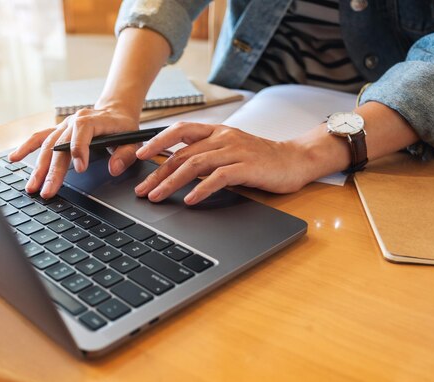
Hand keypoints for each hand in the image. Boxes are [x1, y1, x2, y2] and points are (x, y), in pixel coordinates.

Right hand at [8, 108, 138, 198]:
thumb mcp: (133, 139)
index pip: (82, 133)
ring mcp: (63, 126)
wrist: (114, 110)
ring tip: (32, 187)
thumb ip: (126, 154)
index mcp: (92, 120)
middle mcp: (73, 121)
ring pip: (47, 146)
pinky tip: (13, 159)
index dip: (79, 150)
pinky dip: (25, 148)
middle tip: (47, 191)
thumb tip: (114, 169)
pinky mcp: (57, 132)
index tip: (79, 169)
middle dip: (53, 171)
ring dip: (38, 168)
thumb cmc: (123, 126)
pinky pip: (39, 138)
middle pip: (59, 146)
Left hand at [134, 122, 310, 204]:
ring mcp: (235, 150)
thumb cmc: (259, 158)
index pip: (180, 130)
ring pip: (195, 164)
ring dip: (172, 182)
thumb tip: (174, 168)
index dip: (157, 141)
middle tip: (142, 189)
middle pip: (182, 153)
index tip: (139, 155)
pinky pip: (219, 177)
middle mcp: (223, 137)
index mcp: (216, 131)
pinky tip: (189, 199)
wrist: (294, 160)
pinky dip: (201, 189)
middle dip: (158, 172)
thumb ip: (205, 154)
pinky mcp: (247, 167)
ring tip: (157, 196)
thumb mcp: (228, 150)